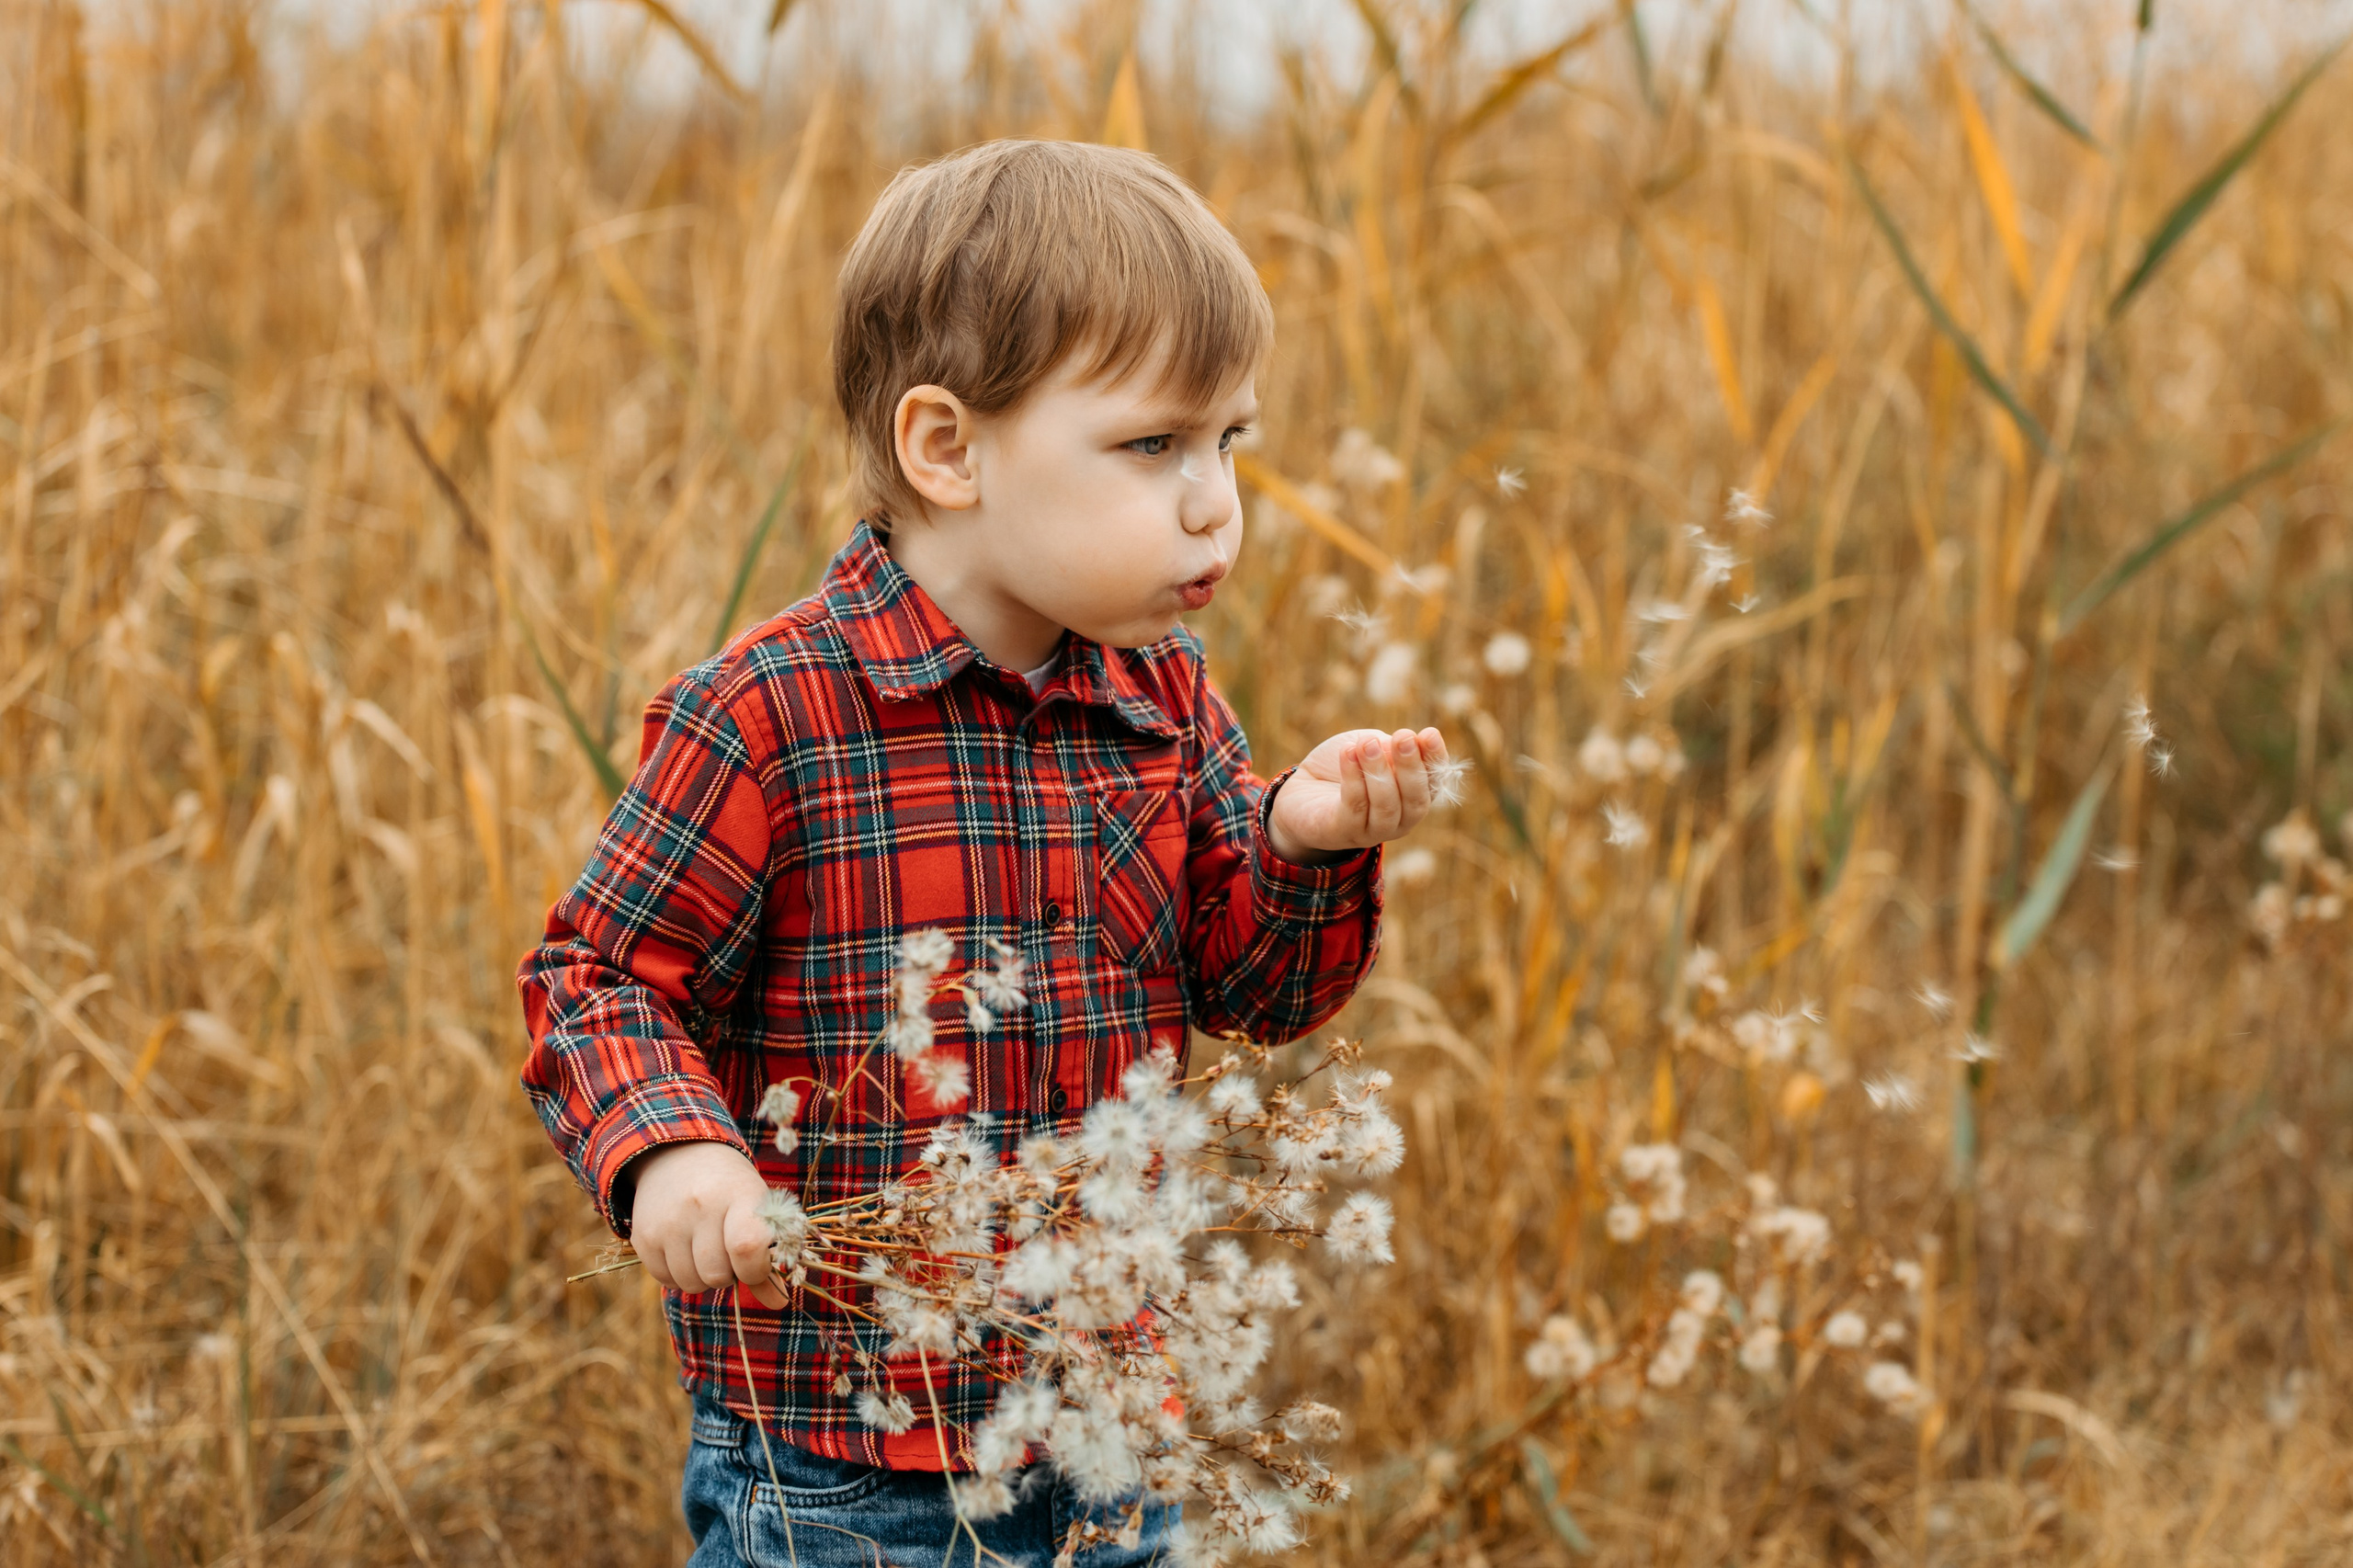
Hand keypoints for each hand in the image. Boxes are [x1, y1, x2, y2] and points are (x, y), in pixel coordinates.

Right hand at [624, 1141, 788, 1307]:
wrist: (678, 1155)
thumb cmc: (730, 1189)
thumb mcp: (756, 1209)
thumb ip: (768, 1256)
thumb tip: (778, 1304)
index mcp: (738, 1194)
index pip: (747, 1247)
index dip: (756, 1269)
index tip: (756, 1264)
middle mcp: (699, 1206)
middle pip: (717, 1274)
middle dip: (729, 1274)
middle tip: (728, 1251)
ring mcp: (667, 1222)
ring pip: (691, 1283)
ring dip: (703, 1277)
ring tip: (706, 1248)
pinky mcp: (642, 1236)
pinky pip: (666, 1280)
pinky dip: (679, 1274)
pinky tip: (684, 1248)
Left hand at [1266, 726, 1448, 864]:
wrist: (1300, 791)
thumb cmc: (1342, 765)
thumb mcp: (1369, 746)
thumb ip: (1388, 747)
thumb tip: (1404, 746)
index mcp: (1412, 796)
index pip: (1434, 782)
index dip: (1435, 759)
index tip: (1429, 733)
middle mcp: (1399, 819)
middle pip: (1416, 800)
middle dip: (1411, 766)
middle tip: (1403, 737)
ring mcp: (1372, 830)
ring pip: (1386, 806)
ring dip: (1379, 771)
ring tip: (1368, 744)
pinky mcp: (1343, 832)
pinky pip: (1354, 806)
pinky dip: (1353, 778)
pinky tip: (1348, 752)